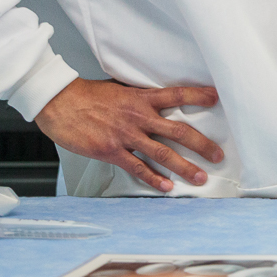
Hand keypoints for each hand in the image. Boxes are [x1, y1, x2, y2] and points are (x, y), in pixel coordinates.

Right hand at [34, 78, 222, 192]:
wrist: (58, 101)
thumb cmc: (88, 95)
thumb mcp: (120, 89)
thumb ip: (140, 97)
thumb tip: (158, 99)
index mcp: (141, 97)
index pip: (177, 94)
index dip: (198, 96)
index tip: (216, 98)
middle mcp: (138, 116)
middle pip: (178, 130)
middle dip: (202, 144)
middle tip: (218, 155)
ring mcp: (125, 135)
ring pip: (162, 153)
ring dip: (184, 167)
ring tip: (200, 177)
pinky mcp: (110, 150)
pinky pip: (137, 167)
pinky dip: (153, 178)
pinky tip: (167, 186)